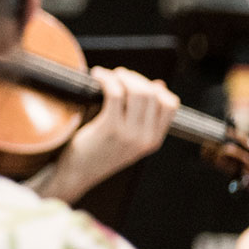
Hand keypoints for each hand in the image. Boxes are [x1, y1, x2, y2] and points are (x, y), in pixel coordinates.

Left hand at [30, 67, 178, 203]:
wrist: (78, 173)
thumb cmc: (99, 151)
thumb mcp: (129, 137)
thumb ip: (144, 115)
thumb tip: (159, 85)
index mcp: (153, 140)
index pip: (170, 105)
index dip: (155, 88)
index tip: (137, 83)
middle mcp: (145, 138)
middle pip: (152, 93)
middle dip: (135, 78)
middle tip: (118, 75)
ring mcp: (129, 134)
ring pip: (137, 91)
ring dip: (122, 76)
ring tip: (107, 75)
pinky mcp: (110, 128)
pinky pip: (115, 93)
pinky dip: (107, 79)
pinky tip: (97, 76)